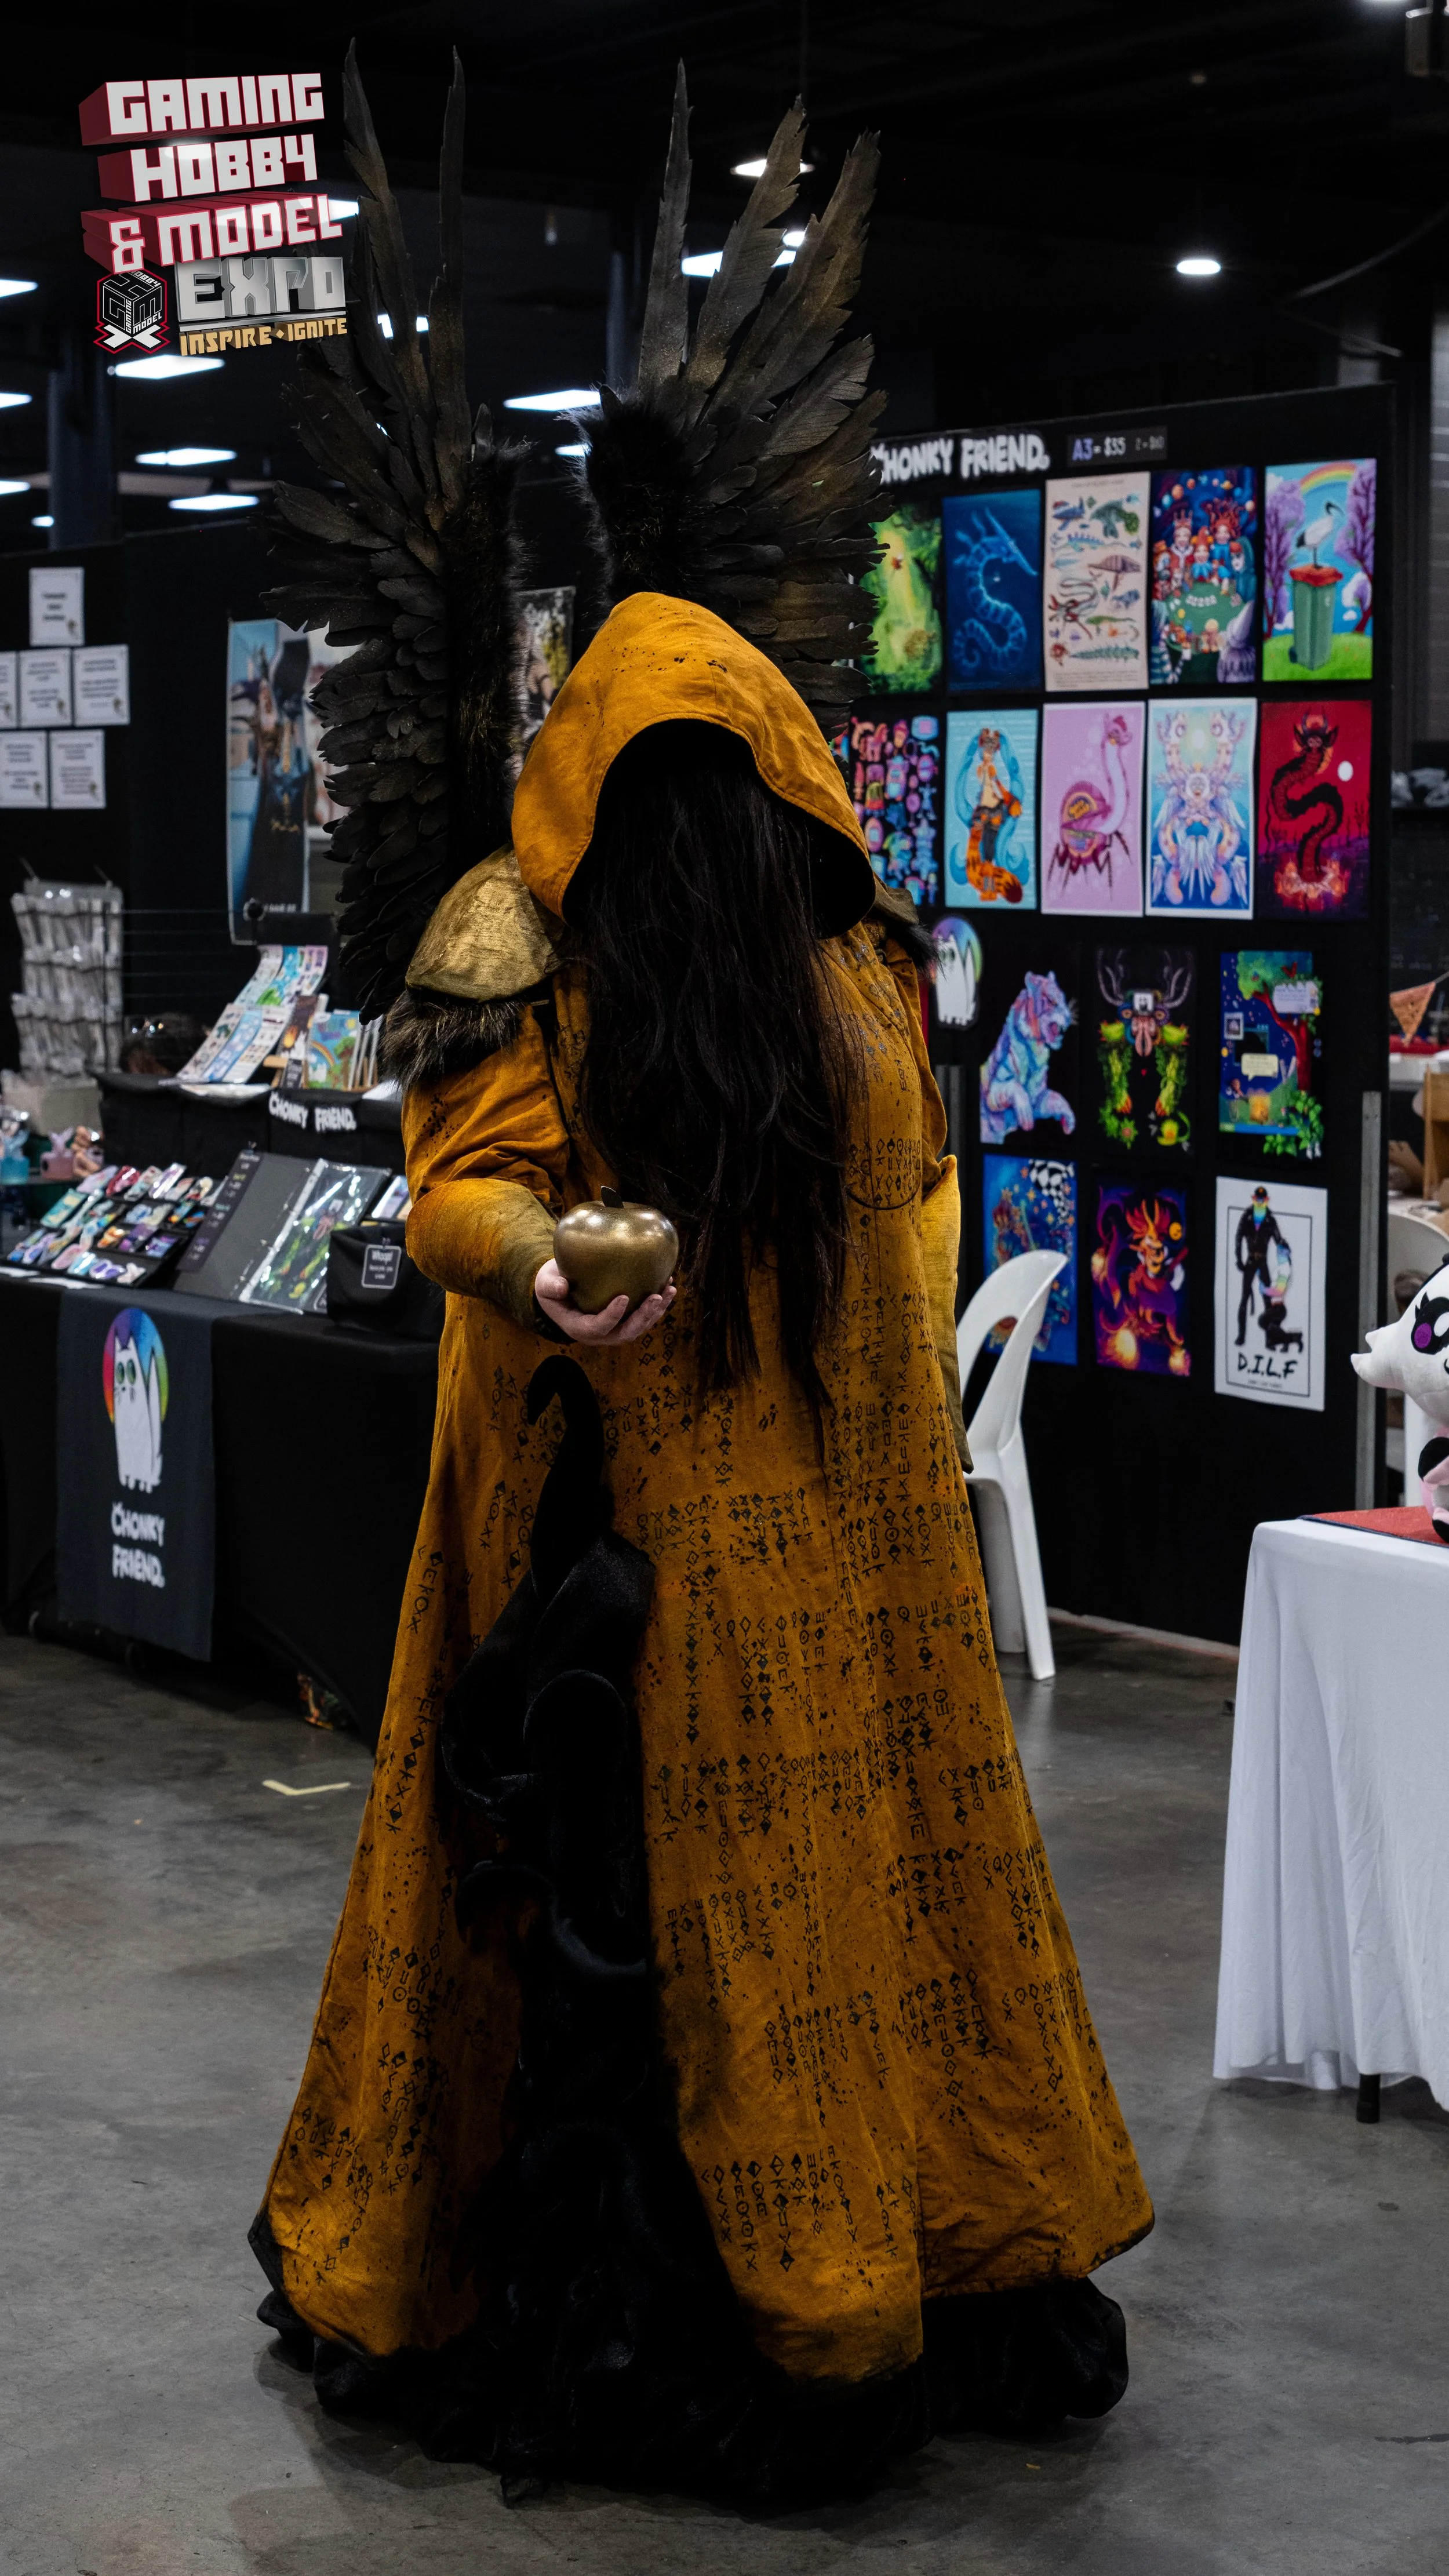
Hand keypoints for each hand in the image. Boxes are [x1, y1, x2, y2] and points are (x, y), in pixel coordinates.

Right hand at [534, 1258, 675, 1346]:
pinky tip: (668, 1285)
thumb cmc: (551, 1286)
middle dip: (643, 1317)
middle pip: (625, 1333)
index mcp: (578, 1328)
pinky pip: (644, 1317)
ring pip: (639, 1327)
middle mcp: (600, 1334)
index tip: (624, 1297)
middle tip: (655, 1296)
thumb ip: (551, 1286)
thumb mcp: (544, 1285)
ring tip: (669, 1289)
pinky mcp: (624, 1320)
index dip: (612, 1316)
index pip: (597, 1327)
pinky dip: (658, 1304)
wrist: (558, 1291)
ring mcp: (614, 1329)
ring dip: (656, 1311)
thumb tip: (562, 1286)